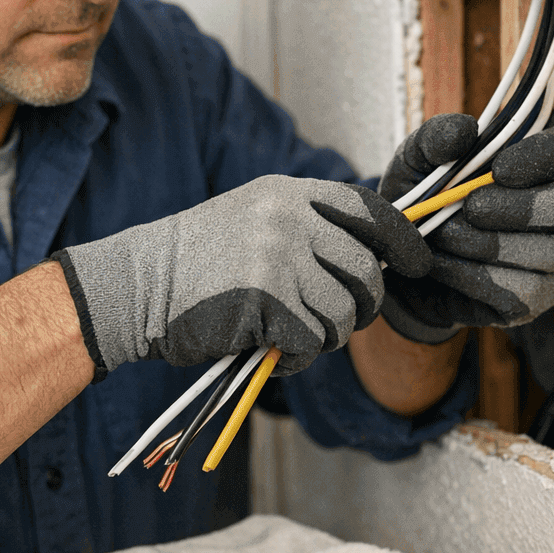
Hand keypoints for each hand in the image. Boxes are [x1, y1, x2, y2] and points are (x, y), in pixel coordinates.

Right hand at [54, 176, 431, 377]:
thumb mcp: (254, 218)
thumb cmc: (197, 261)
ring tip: (291, 337)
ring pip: (343, 314)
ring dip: (324, 338)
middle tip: (336, 322)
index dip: (401, 240)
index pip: (370, 210)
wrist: (139, 284)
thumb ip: (307, 226)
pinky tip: (268, 352)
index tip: (414, 264)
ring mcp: (278, 258)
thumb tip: (374, 257)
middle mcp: (289, 219)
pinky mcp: (266, 301)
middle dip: (361, 306)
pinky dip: (295, 359)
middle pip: (365, 272)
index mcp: (289, 194)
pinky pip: (311, 342)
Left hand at [377, 112, 553, 343]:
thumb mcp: (419, 158)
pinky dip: (474, 276)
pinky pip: (521, 290)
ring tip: (443, 234)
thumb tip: (465, 131)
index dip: (549, 156)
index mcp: (548, 159)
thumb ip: (437, 137)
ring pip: (548, 252)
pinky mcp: (538, 295)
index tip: (500, 167)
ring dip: (487, 243)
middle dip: (521, 208)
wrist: (403, 253)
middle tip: (472, 207)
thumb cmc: (426, 193)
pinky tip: (443, 263)